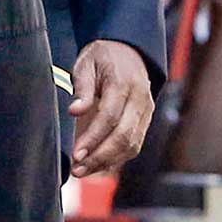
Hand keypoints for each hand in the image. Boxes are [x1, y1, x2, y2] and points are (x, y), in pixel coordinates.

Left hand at [69, 40, 154, 177]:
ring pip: (132, 144)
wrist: (128, 50)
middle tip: (78, 169)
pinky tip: (98, 165)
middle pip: (124, 135)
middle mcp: (140, 98)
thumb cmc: (103, 57)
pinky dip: (117, 158)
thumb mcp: (86, 63)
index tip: (76, 154)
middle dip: (100, 156)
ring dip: (108, 162)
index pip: (110, 116)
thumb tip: (75, 111)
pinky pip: (134, 144)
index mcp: (124, 82)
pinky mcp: (146, 120)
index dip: (93, 138)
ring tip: (83, 171)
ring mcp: (146, 110)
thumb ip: (82, 87)